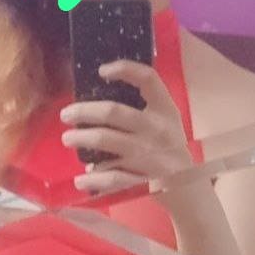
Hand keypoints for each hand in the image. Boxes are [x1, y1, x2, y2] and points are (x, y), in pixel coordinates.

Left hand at [59, 59, 195, 201]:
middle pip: (113, 111)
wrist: (188, 185)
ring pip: (105, 140)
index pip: (148, 79)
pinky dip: (93, 178)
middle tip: (66, 114)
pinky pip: (111, 177)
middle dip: (84, 111)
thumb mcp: (167, 121)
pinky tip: (81, 179)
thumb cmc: (170, 148)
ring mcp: (148, 155)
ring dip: (81, 138)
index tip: (102, 71)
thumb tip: (99, 102)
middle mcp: (156, 129)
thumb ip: (144, 107)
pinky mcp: (141, 178)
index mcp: (164, 110)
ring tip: (68, 139)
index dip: (125, 69)